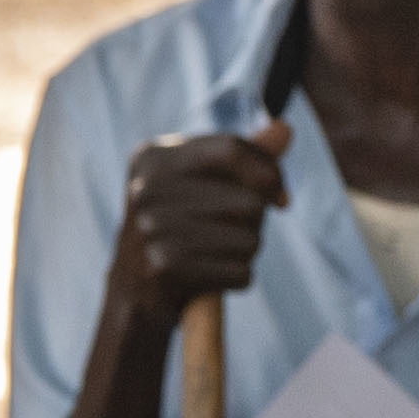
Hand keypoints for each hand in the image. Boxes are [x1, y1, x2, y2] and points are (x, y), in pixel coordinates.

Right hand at [106, 119, 290, 330]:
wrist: (134, 289)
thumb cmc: (178, 226)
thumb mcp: (201, 182)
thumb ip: (243, 156)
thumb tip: (285, 128)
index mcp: (153, 158)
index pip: (232, 149)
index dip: (270, 172)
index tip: (279, 195)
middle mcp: (146, 189)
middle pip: (248, 202)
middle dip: (255, 221)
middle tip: (233, 231)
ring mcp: (151, 229)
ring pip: (249, 240)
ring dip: (246, 251)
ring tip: (219, 253)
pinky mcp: (164, 269)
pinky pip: (240, 272)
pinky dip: (237, 278)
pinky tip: (213, 276)